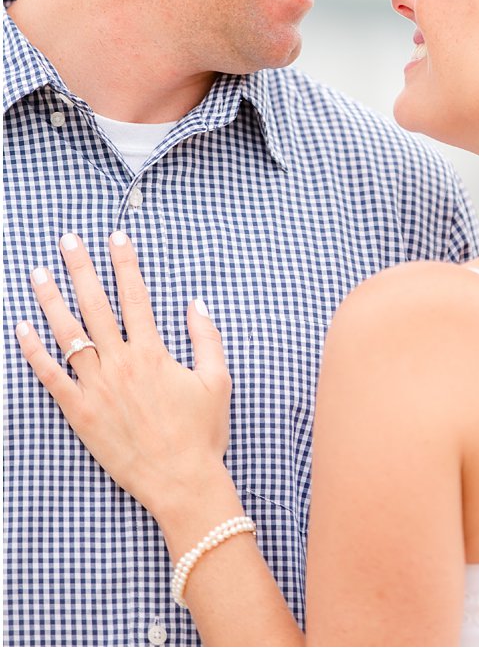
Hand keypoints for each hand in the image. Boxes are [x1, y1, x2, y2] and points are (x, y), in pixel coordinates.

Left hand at [15, 232, 231, 521]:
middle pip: (95, 307)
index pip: (136, 297)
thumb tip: (194, 303)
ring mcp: (96, 389)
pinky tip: (22, 329)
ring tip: (38, 274)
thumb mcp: (217, 380)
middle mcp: (121, 365)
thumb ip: (206, 337)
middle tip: (67, 241)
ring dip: (51, 301)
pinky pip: (50, 377)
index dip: (125, 264)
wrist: (180, 480)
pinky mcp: (79, 413)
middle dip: (81, 269)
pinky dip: (34, 352)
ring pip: (67, 336)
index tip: (116, 237)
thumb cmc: (202, 432)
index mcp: (154, 354)